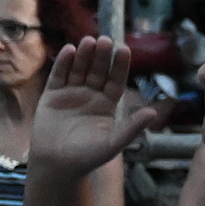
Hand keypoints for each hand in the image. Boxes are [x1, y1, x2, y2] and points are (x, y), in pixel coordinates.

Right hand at [31, 37, 165, 179]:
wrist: (56, 165)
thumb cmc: (87, 157)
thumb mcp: (113, 143)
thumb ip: (131, 127)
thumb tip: (152, 113)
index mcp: (107, 104)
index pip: (116, 80)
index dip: (120, 66)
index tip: (124, 49)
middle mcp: (91, 95)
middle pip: (97, 71)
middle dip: (102, 56)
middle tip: (105, 40)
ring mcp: (71, 94)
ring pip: (79, 70)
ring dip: (84, 56)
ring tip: (89, 41)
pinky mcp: (52, 96)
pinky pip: (58, 76)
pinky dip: (63, 64)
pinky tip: (69, 51)